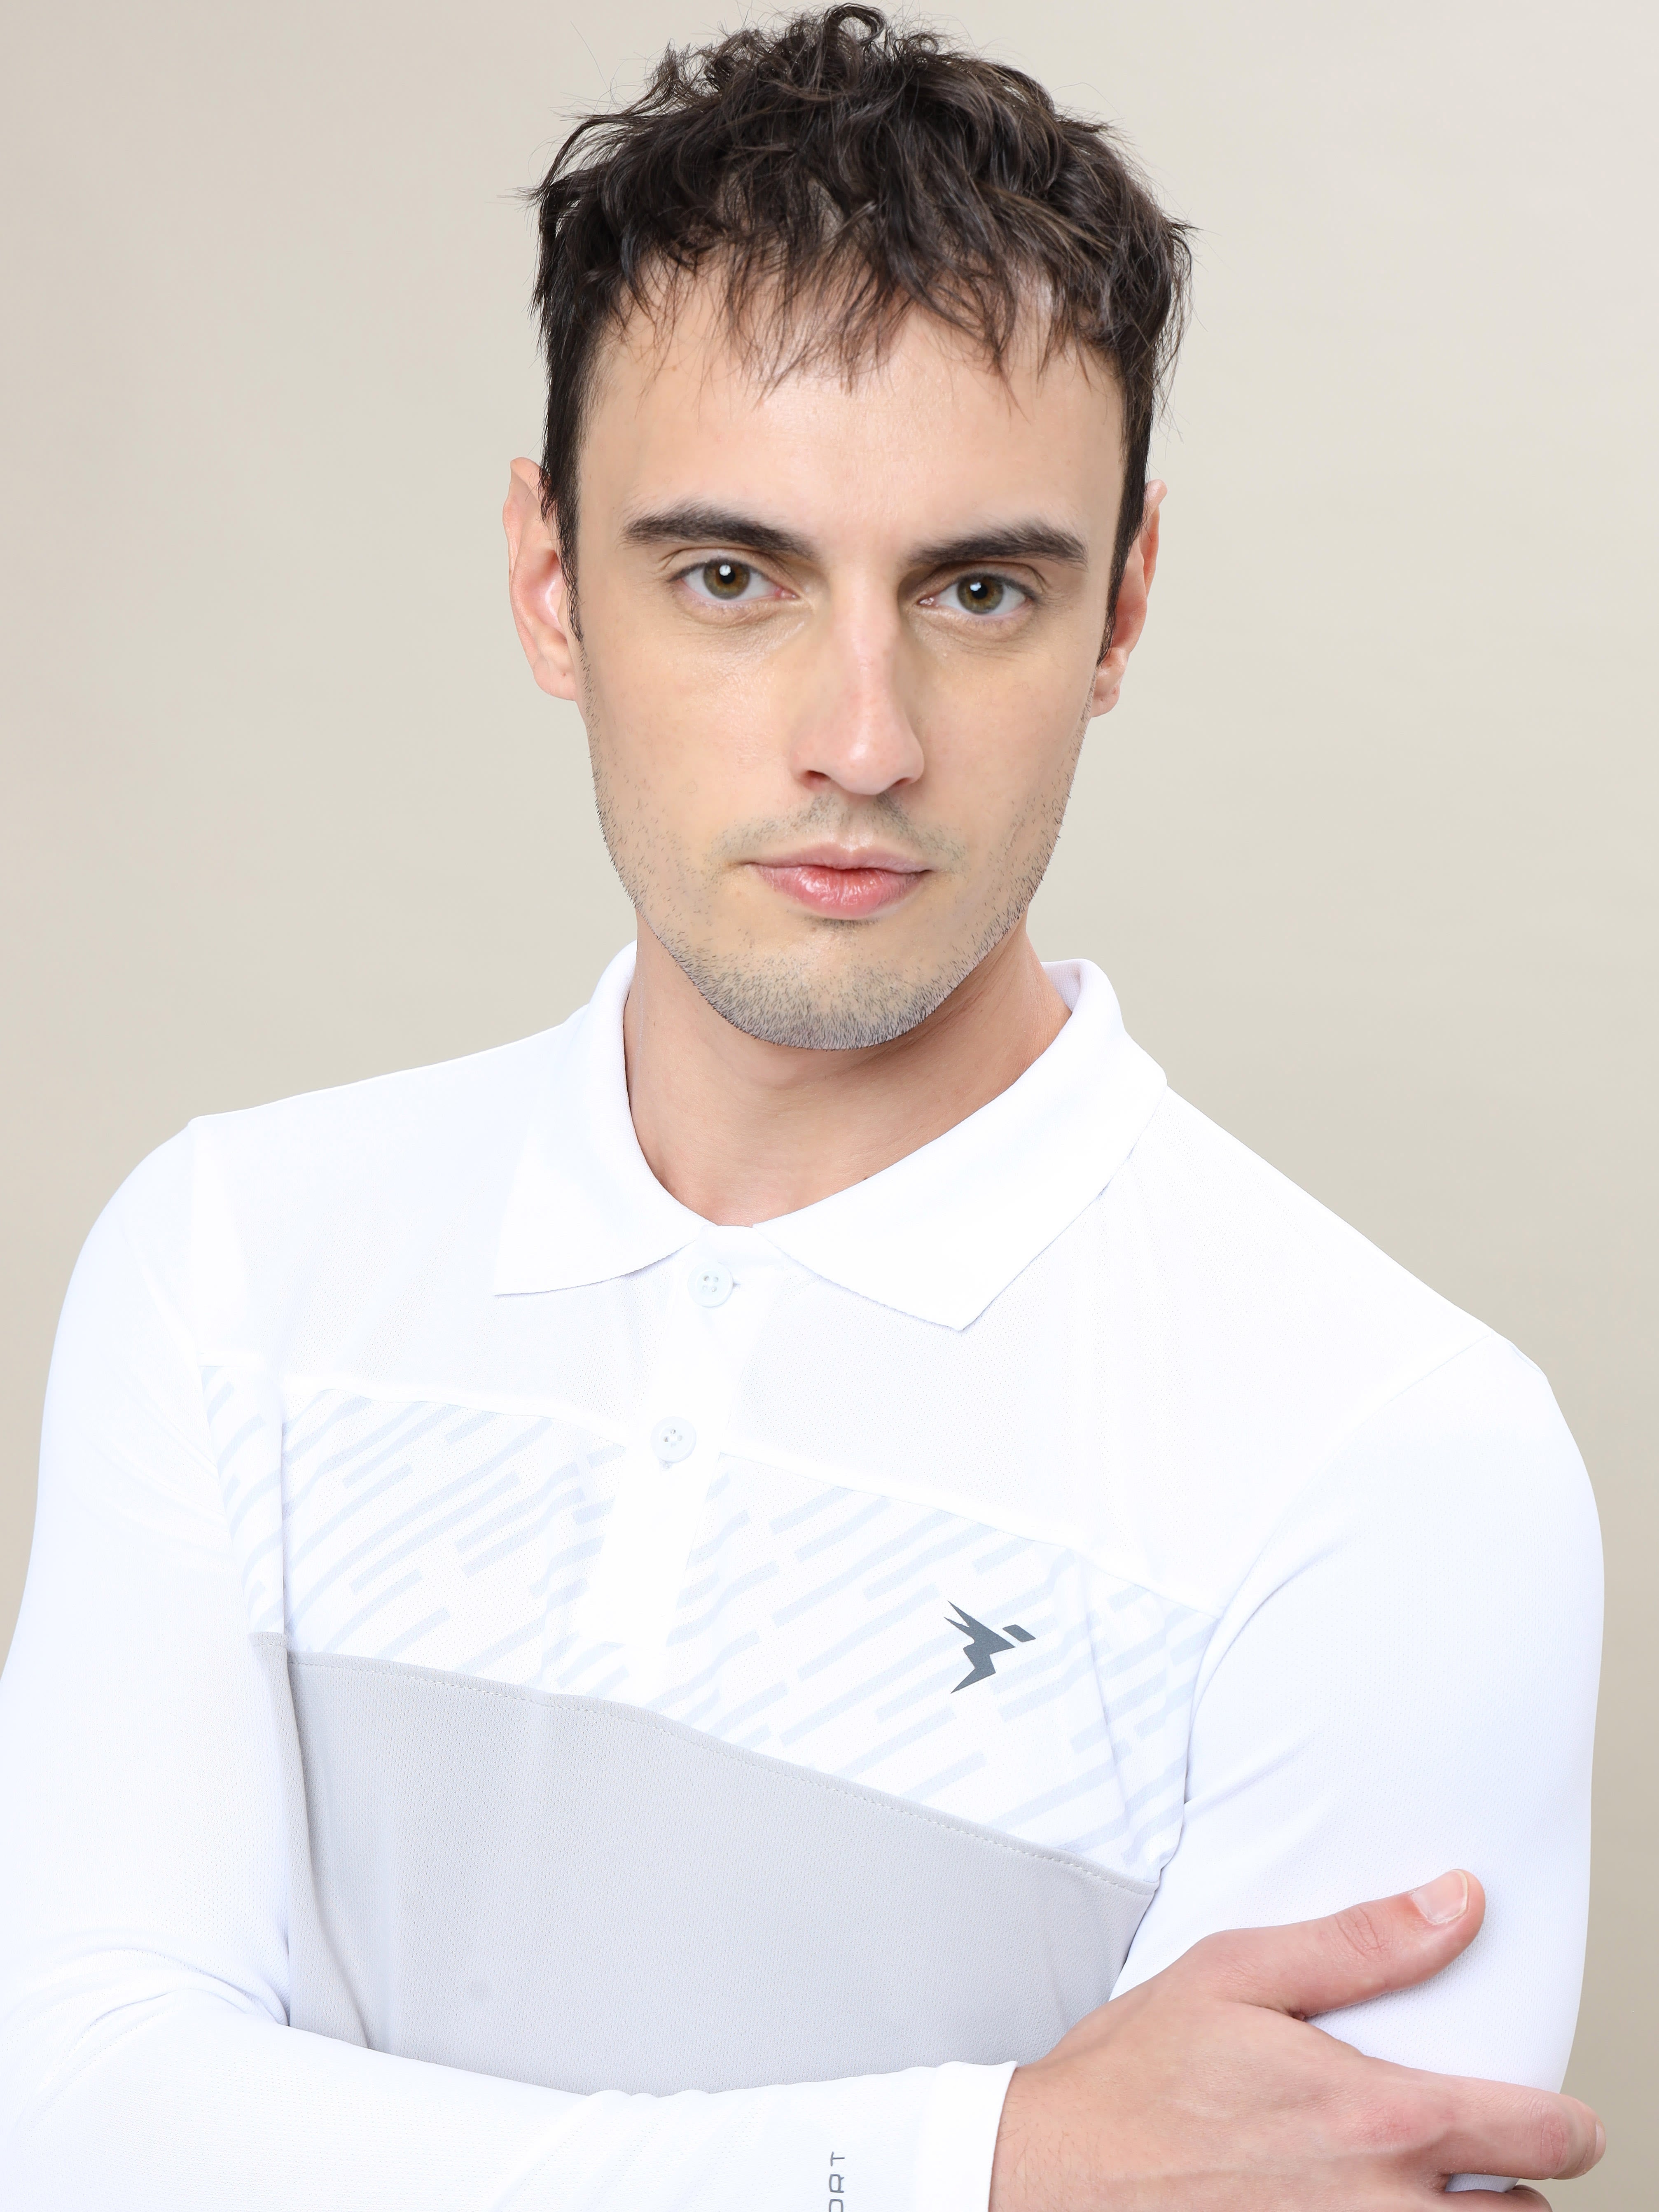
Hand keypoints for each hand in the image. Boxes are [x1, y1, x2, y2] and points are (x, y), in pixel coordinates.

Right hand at [989, 1871, 1604, 2209]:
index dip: (1566, 2125)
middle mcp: (1380, 2210)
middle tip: (1480, 2166)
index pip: (1540, 2137)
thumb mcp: (1236, 1972)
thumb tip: (1456, 1904)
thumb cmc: (1136, 2078)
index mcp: (1377, 2119)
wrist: (1053, 2176)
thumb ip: (1361, 1943)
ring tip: (1425, 2202)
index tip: (1557, 2120)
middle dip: (1515, 2193)